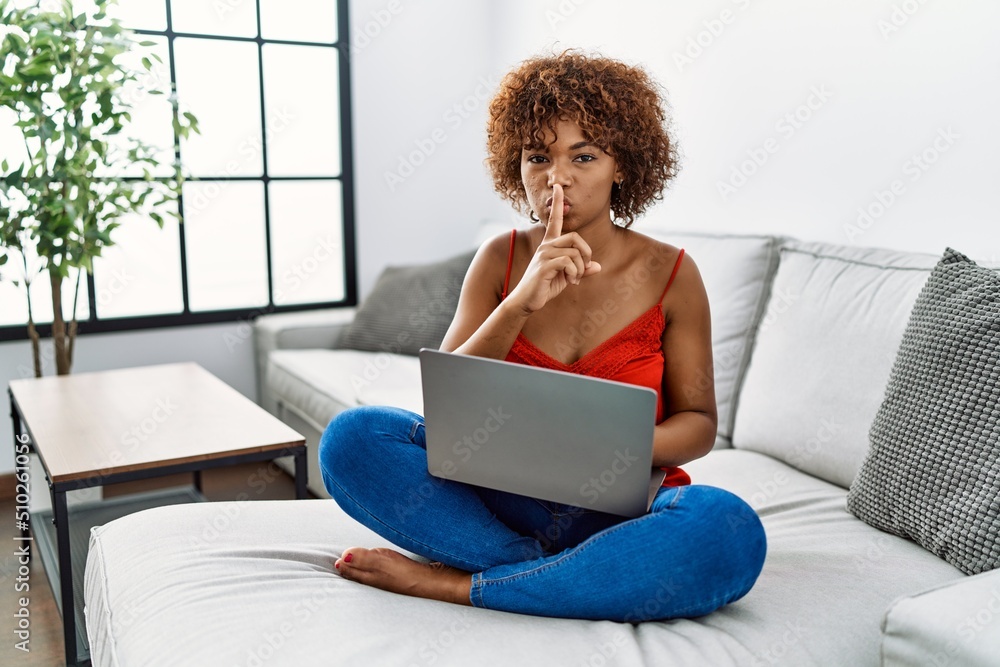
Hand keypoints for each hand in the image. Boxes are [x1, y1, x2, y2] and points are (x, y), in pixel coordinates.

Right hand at [508, 184, 601, 313]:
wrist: (526, 301)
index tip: (558, 186)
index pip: (555, 219)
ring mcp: (544, 254)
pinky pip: (568, 262)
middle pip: (576, 237)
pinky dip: (575, 273)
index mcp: (550, 244)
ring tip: (575, 279)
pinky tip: (571, 282)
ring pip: (574, 251)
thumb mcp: (567, 277)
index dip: (557, 202)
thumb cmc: (545, 287)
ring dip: (580, 268)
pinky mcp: (544, 265)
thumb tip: (598, 266)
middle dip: (586, 253)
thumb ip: (581, 270)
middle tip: (584, 268)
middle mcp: (546, 245)